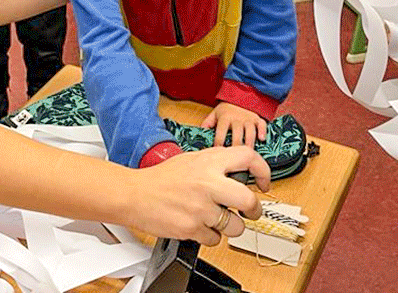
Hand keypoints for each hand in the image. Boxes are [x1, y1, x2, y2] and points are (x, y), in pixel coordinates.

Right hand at [129, 145, 269, 245]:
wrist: (134, 194)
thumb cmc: (161, 178)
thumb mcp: (191, 160)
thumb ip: (215, 165)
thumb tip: (239, 173)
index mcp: (209, 162)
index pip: (249, 158)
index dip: (263, 171)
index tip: (264, 183)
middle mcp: (208, 183)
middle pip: (249, 201)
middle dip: (254, 210)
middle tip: (250, 212)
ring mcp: (201, 208)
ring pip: (235, 226)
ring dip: (230, 226)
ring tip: (215, 219)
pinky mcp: (192, 228)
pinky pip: (215, 239)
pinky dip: (209, 236)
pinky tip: (197, 224)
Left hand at [201, 101, 266, 147]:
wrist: (239, 97)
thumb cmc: (226, 110)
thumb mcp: (214, 114)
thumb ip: (207, 124)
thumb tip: (199, 135)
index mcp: (225, 118)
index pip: (221, 131)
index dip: (219, 142)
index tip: (218, 152)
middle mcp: (237, 118)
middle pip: (237, 134)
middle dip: (236, 146)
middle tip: (235, 158)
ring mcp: (248, 118)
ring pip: (250, 131)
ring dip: (249, 143)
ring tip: (248, 153)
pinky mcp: (257, 119)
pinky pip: (262, 124)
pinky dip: (263, 131)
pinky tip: (262, 140)